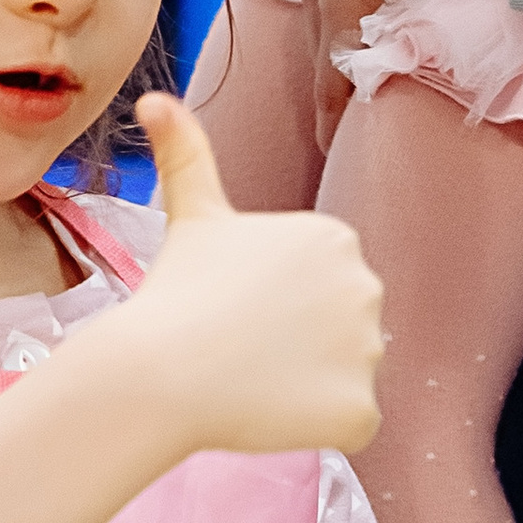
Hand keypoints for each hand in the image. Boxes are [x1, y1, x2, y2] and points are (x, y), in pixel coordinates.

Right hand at [108, 97, 383, 454]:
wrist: (162, 368)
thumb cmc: (176, 291)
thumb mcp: (191, 213)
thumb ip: (184, 152)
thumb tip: (152, 97)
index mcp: (337, 237)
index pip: (319, 287)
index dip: (276, 307)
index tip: (238, 310)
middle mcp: (368, 285)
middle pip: (338, 329)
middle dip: (298, 343)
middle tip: (242, 348)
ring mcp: (370, 350)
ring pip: (343, 376)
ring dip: (305, 385)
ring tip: (251, 378)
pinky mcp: (361, 408)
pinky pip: (350, 422)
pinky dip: (316, 425)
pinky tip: (271, 411)